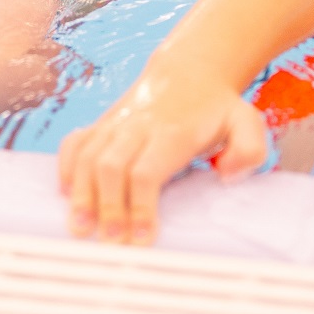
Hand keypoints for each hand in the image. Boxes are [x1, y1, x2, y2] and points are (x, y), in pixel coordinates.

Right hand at [56, 66, 268, 244]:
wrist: (189, 72)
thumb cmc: (217, 108)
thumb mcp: (247, 121)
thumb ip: (249, 148)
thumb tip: (225, 174)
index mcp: (172, 131)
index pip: (147, 171)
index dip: (140, 206)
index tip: (142, 238)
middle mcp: (138, 126)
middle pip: (111, 167)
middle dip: (107, 206)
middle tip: (109, 242)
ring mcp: (116, 124)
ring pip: (88, 157)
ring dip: (81, 194)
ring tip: (80, 229)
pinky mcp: (102, 124)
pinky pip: (75, 142)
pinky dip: (65, 165)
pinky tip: (65, 192)